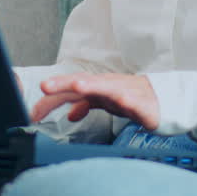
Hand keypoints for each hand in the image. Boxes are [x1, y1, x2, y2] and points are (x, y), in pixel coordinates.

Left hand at [30, 73, 159, 130]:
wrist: (162, 98)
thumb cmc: (131, 97)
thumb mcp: (104, 101)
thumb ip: (86, 104)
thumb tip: (69, 113)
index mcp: (95, 87)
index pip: (68, 90)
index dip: (51, 100)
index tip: (33, 113)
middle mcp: (106, 85)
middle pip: (82, 81)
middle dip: (63, 83)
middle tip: (46, 86)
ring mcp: (124, 91)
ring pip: (106, 86)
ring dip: (92, 85)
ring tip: (78, 85)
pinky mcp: (141, 102)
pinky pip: (133, 101)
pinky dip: (126, 99)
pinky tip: (120, 100)